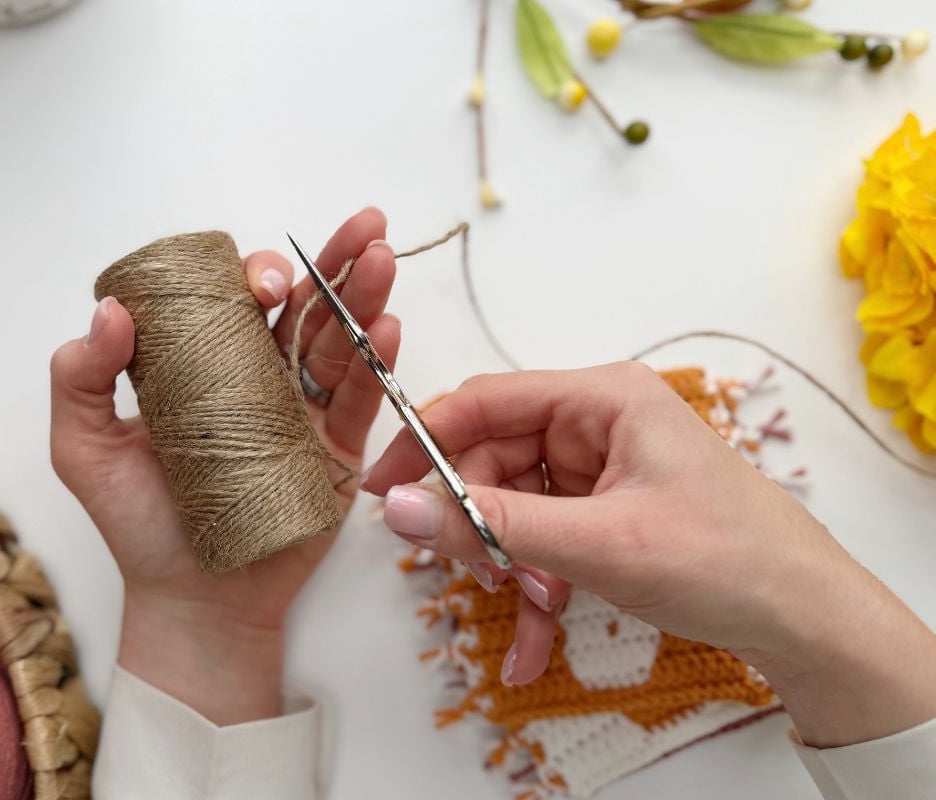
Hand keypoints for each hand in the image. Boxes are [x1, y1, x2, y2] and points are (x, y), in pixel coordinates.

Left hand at [50, 208, 398, 723]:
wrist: (192, 600)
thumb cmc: (137, 525)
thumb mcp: (84, 451)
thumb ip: (78, 380)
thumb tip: (111, 311)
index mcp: (203, 366)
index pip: (233, 300)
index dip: (250, 275)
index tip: (258, 281)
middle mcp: (257, 377)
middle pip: (301, 306)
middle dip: (331, 262)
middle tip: (363, 225)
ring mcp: (301, 411)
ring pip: (338, 340)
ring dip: (364, 293)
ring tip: (383, 255)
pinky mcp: (334, 451)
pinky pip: (359, 400)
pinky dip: (375, 361)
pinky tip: (385, 324)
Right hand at [364, 362, 935, 746]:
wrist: (804, 617)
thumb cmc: (726, 559)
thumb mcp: (598, 543)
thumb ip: (494, 522)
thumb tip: (404, 508)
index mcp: (601, 398)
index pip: (486, 401)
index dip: (426, 441)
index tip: (385, 492)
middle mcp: (595, 424)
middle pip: (493, 461)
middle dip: (482, 526)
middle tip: (478, 574)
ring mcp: (599, 469)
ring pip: (513, 508)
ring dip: (510, 567)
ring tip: (529, 612)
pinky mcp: (604, 511)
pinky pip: (543, 540)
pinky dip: (534, 585)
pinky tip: (535, 639)